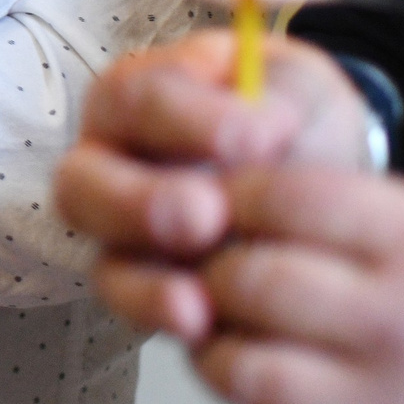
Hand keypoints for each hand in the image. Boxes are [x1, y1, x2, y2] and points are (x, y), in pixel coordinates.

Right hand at [55, 30, 375, 340]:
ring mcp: (117, 231)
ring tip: (197, 294)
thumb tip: (263, 122)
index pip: (136, 100)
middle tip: (207, 216)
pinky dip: (155, 312)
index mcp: (134, 96)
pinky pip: (125, 303)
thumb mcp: (296, 84)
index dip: (190, 119)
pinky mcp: (137, 285)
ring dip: (143, 274)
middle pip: (82, 184)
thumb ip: (279, 88)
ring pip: (95, 249)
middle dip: (144, 204)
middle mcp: (107, 163)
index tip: (262, 135)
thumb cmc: (292, 124)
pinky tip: (198, 319)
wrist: (321, 186)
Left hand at [195, 167, 403, 403]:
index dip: (233, 196)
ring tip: (235, 345)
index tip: (225, 206)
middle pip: (243, 284)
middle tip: (217, 276)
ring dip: (221, 357)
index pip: (276, 200)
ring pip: (245, 378)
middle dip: (215, 273)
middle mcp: (397, 327)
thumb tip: (282, 204)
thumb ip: (384, 210)